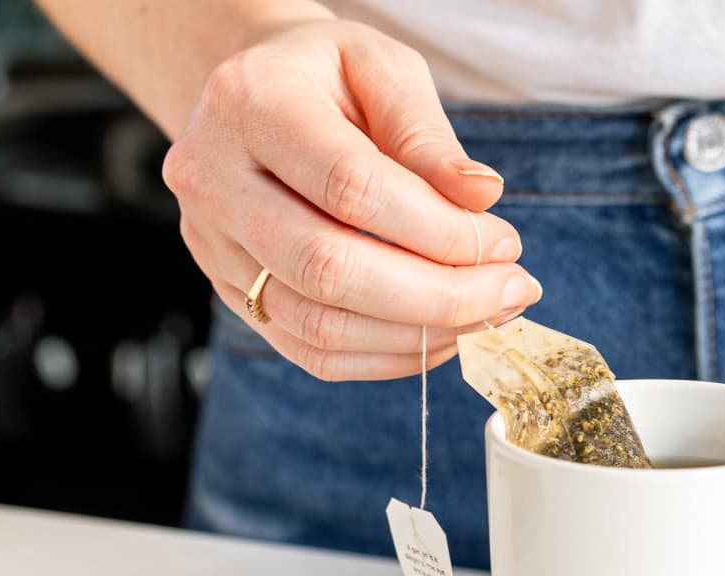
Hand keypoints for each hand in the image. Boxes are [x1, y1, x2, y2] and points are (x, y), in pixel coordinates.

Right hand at [163, 19, 537, 379]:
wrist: (255, 95)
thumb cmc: (328, 78)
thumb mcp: (383, 70)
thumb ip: (428, 135)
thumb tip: (482, 196)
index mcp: (252, 105)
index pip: (350, 188)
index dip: (439, 230)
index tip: (504, 243)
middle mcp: (214, 181)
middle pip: (328, 269)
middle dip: (439, 295)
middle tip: (511, 290)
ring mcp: (214, 246)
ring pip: (319, 325)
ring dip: (420, 334)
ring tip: (489, 314)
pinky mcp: (234, 293)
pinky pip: (311, 352)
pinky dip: (387, 357)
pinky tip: (442, 334)